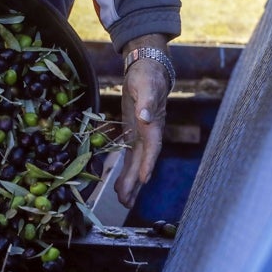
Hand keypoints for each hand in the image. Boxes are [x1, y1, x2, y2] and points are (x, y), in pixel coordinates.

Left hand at [114, 34, 171, 207]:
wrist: (147, 70)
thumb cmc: (147, 76)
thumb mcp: (145, 85)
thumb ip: (146, 101)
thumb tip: (144, 116)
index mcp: (153, 123)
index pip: (152, 146)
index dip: (148, 163)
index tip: (143, 180)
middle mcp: (149, 133)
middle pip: (142, 161)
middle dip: (134, 182)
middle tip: (124, 202)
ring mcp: (142, 136)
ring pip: (136, 163)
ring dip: (130, 182)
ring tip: (122, 202)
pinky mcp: (133, 135)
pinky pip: (130, 157)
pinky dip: (125, 171)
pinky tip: (118, 185)